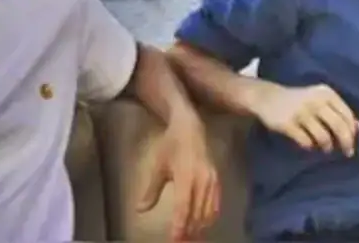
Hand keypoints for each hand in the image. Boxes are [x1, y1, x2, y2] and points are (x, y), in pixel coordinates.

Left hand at [138, 114, 220, 241]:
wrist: (191, 128)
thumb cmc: (171, 145)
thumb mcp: (158, 166)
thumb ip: (151, 190)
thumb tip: (140, 209)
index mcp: (186, 176)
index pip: (183, 208)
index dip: (179, 226)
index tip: (174, 240)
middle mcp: (202, 180)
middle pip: (197, 214)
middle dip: (189, 231)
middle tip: (180, 242)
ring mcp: (212, 181)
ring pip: (207, 212)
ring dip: (199, 228)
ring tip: (189, 238)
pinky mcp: (217, 181)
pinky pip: (215, 205)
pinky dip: (209, 218)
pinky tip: (202, 226)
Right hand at [253, 82, 358, 155]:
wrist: (268, 98)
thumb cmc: (301, 101)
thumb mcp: (321, 102)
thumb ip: (341, 113)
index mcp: (327, 93)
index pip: (347, 116)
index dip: (352, 132)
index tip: (352, 143)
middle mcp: (316, 101)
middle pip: (339, 127)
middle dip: (346, 143)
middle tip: (347, 153)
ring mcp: (301, 112)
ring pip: (324, 137)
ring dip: (327, 147)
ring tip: (324, 148)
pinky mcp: (288, 123)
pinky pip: (306, 142)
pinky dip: (310, 147)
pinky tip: (309, 145)